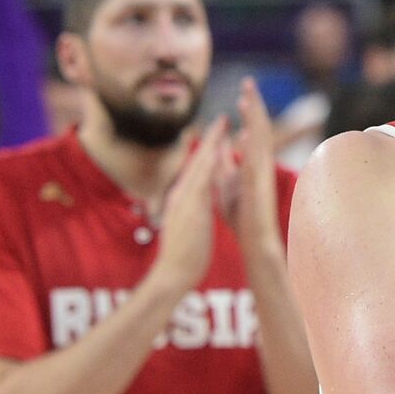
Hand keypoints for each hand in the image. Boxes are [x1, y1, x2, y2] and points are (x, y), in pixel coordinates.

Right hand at [151, 117, 227, 293]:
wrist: (172, 274)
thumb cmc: (182, 257)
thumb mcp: (187, 228)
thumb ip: (191, 214)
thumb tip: (194, 209)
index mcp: (183, 200)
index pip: (196, 171)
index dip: (207, 152)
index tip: (217, 136)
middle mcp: (181, 195)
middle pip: (197, 161)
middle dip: (210, 139)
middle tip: (222, 119)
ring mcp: (184, 199)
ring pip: (199, 165)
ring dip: (211, 143)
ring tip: (222, 124)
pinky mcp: (190, 207)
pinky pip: (202, 179)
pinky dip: (209, 163)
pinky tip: (216, 151)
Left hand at [215, 78, 282, 260]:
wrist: (253, 240)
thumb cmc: (243, 215)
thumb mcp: (228, 183)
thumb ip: (225, 163)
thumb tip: (221, 145)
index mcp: (252, 163)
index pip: (253, 130)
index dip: (249, 111)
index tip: (244, 90)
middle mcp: (260, 165)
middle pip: (259, 129)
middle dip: (254, 106)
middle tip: (249, 82)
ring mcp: (261, 176)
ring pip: (260, 141)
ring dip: (254, 120)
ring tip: (248, 98)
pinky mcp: (258, 189)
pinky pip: (255, 165)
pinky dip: (252, 148)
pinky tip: (247, 133)